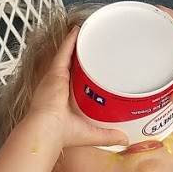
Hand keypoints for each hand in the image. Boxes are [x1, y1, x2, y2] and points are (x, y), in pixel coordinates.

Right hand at [28, 27, 127, 148]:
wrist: (47, 130)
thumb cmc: (63, 134)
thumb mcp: (91, 134)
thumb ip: (109, 136)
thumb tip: (125, 140)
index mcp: (64, 99)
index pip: (76, 82)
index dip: (83, 74)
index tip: (94, 67)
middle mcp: (58, 87)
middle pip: (72, 67)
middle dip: (82, 57)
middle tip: (94, 47)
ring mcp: (55, 78)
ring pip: (67, 56)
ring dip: (76, 45)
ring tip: (88, 34)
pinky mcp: (55, 72)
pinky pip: (63, 52)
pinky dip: (70, 41)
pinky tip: (77, 30)